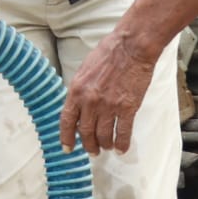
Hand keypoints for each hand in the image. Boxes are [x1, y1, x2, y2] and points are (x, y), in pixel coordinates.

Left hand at [60, 31, 160, 153]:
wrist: (131, 47)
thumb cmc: (108, 53)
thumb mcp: (84, 70)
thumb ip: (80, 89)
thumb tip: (78, 105)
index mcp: (76, 91)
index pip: (66, 121)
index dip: (66, 138)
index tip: (68, 148)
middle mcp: (90, 101)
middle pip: (85, 132)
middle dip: (88, 145)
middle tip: (92, 151)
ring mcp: (109, 106)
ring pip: (103, 136)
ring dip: (104, 145)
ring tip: (106, 148)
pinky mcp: (127, 108)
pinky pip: (123, 133)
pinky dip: (122, 144)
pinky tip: (121, 148)